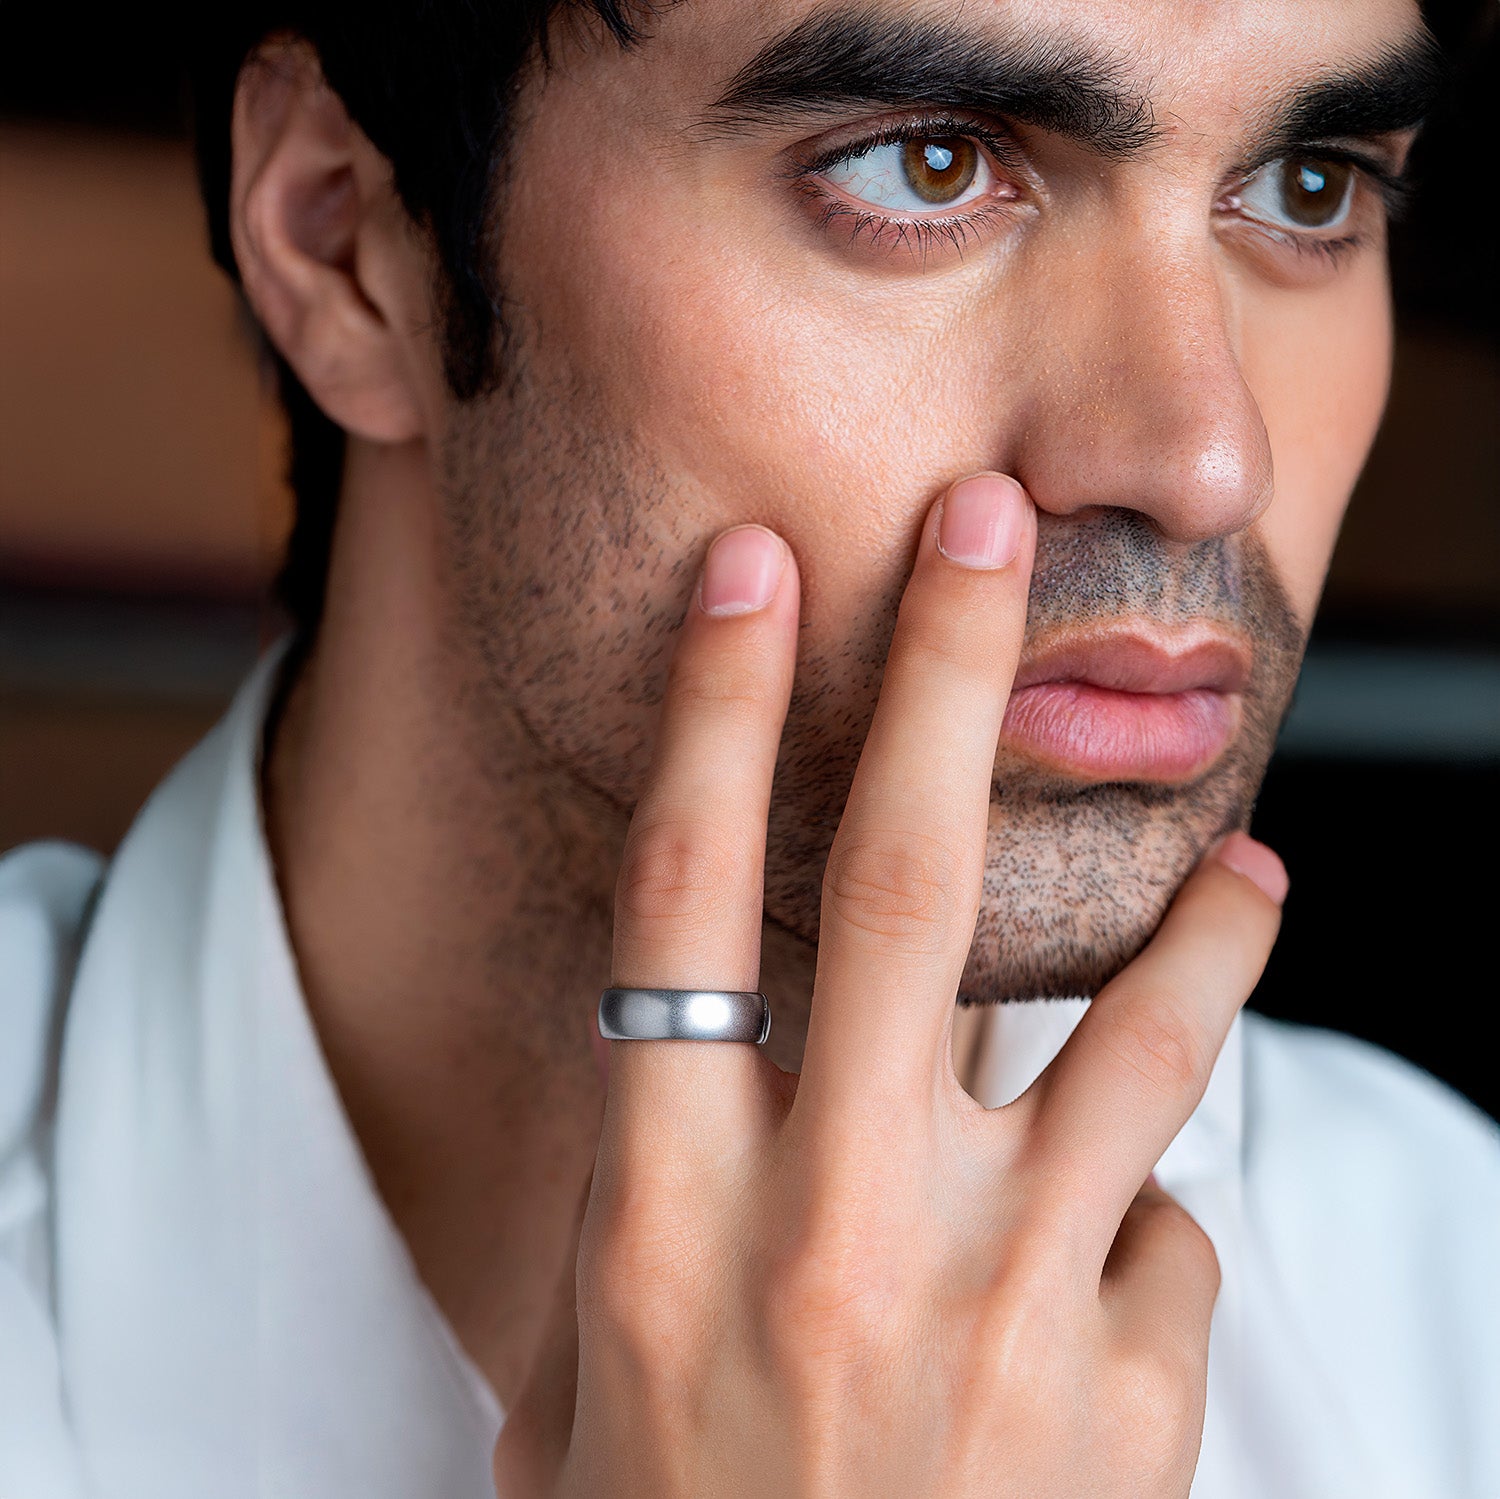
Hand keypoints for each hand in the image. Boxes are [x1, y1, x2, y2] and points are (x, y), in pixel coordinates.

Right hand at [493, 474, 1285, 1497]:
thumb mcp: (587, 1390)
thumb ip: (648, 1229)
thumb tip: (713, 1101)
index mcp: (667, 1217)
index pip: (678, 903)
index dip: (714, 716)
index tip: (754, 572)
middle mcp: (826, 1230)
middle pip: (896, 886)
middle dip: (940, 676)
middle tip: (984, 525)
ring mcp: (993, 1307)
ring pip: (1122, 1032)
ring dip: (1199, 926)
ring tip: (1260, 858)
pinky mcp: (1121, 1402)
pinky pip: (1166, 1243)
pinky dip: (1147, 1228)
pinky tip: (1122, 1267)